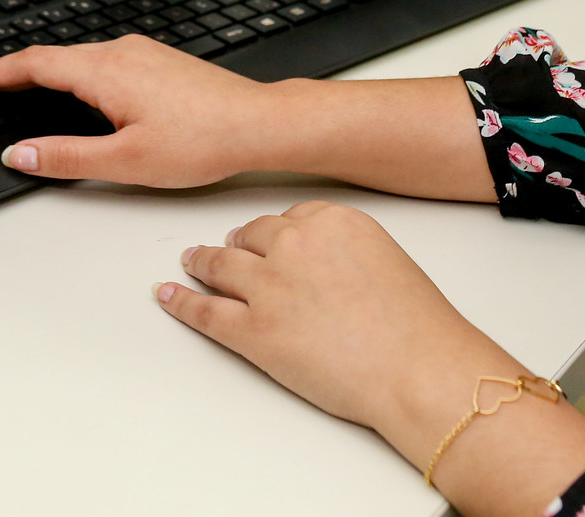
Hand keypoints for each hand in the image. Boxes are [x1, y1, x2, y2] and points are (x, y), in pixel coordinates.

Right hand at [0, 35, 273, 185]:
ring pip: (78, 57)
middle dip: (14, 70)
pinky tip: (75, 89)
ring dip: (45, 70)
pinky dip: (74, 72)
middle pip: (53, 56)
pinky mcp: (157, 60)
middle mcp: (121, 51)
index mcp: (105, 71)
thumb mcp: (125, 160)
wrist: (257, 123)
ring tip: (20, 87)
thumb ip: (66, 157)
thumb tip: (21, 153)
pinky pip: (101, 60)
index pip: (34, 64)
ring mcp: (141, 52)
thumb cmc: (201, 141)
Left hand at [158, 201, 511, 434]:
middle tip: (226, 248)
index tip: (265, 236)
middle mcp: (294, 244)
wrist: (417, 369)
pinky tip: (166, 294)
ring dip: (200, 261)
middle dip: (238, 243)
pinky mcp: (252, 330)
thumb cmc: (415, 326)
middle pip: (251, 236)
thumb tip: (322, 265)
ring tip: (190, 261)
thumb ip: (346, 249)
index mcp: (332, 220)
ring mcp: (268, 286)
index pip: (290, 216)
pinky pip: (205, 311)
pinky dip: (180, 302)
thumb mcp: (387, 259)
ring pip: (220, 265)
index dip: (274, 232)